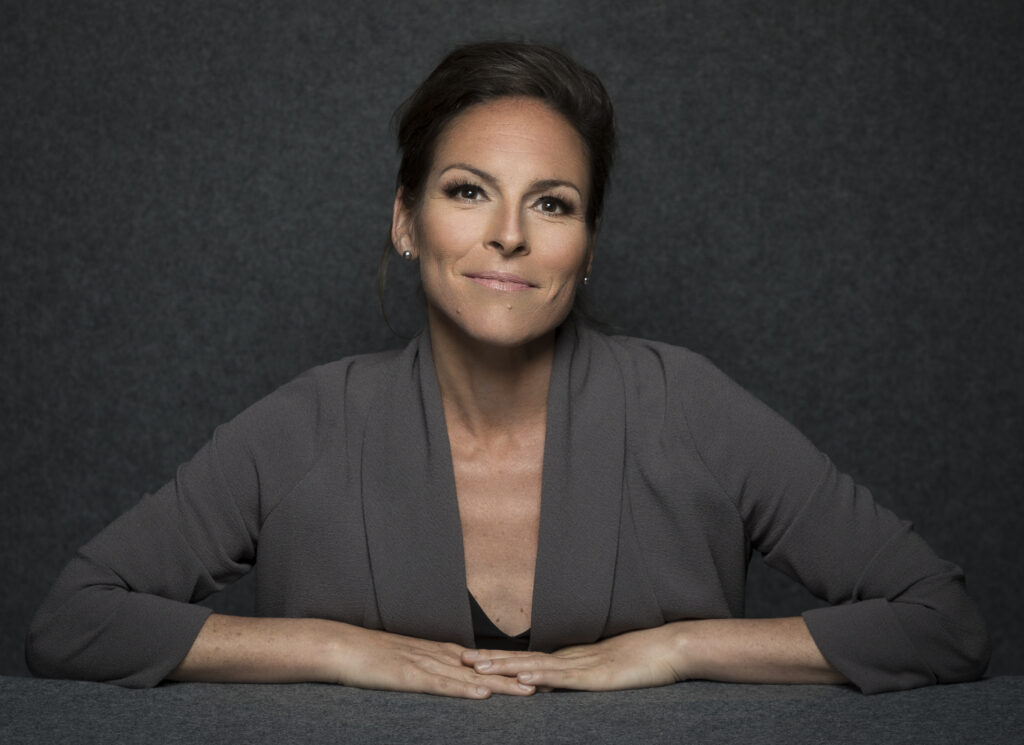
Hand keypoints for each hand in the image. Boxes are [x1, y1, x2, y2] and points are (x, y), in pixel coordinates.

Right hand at [329, 624, 536, 698]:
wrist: (342, 645)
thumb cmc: (371, 656)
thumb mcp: (407, 661)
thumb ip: (430, 668)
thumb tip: (452, 678)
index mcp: (439, 652)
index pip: (482, 662)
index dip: (510, 669)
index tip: (536, 675)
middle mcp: (438, 656)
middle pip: (484, 669)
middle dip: (516, 677)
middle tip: (547, 683)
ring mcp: (425, 665)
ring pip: (470, 677)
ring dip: (501, 684)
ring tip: (529, 690)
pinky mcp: (410, 677)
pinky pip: (441, 685)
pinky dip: (464, 690)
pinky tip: (482, 695)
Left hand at [462, 624, 684, 691]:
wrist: (672, 647)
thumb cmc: (643, 660)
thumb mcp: (604, 671)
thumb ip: (580, 676)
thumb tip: (554, 686)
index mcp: (571, 657)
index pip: (527, 658)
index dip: (499, 658)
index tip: (470, 658)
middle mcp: (571, 658)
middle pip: (524, 658)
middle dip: (491, 660)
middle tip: (459, 659)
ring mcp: (583, 665)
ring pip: (537, 666)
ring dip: (507, 667)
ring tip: (479, 667)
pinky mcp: (597, 676)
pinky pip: (566, 677)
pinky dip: (543, 676)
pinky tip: (524, 678)